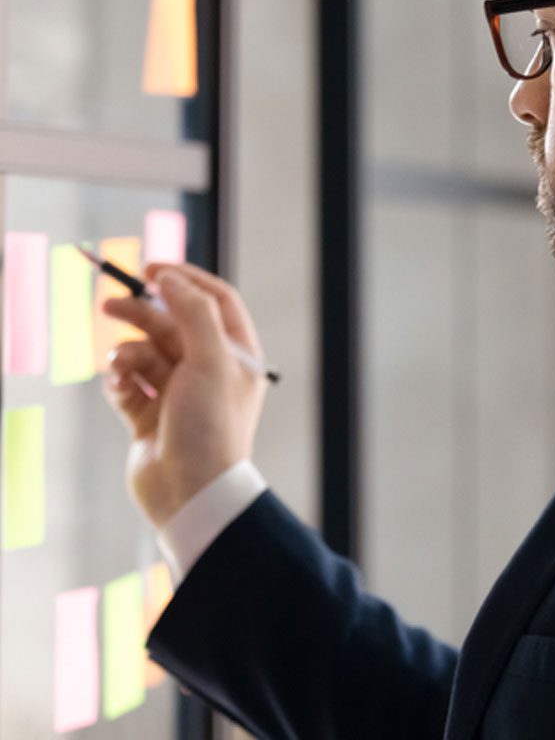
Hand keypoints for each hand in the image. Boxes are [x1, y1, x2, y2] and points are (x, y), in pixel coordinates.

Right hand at [101, 263, 267, 528]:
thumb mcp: (210, 359)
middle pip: (173, 322)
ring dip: (128, 352)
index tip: (152, 267)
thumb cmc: (210, 426)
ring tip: (120, 364)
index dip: (185, 279)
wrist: (190, 493)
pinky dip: (120, 380)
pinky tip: (120, 387)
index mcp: (237, 353)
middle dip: (142, 312)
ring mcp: (179, 391)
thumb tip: (171, 278)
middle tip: (111, 303)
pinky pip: (128, 381)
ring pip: (146, 351)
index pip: (214, 300)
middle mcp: (211, 368)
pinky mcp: (149, 413)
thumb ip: (193, 312)